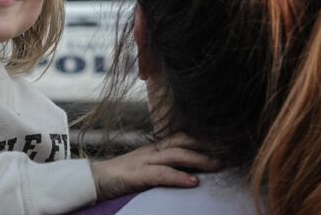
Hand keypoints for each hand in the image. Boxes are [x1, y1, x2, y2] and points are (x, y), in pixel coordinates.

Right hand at [89, 133, 219, 200]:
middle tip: (227, 152)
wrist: (93, 180)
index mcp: (153, 149)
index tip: (223, 142)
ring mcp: (143, 161)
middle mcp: (150, 151)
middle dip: (205, 145)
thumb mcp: (145, 168)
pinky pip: (161, 174)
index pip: (181, 137)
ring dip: (198, 159)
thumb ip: (164, 166)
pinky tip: (193, 182)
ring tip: (216, 165)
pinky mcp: (136, 174)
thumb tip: (188, 170)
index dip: (202, 138)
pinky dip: (178, 177)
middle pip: (181, 141)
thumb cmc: (119, 177)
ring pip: (175, 155)